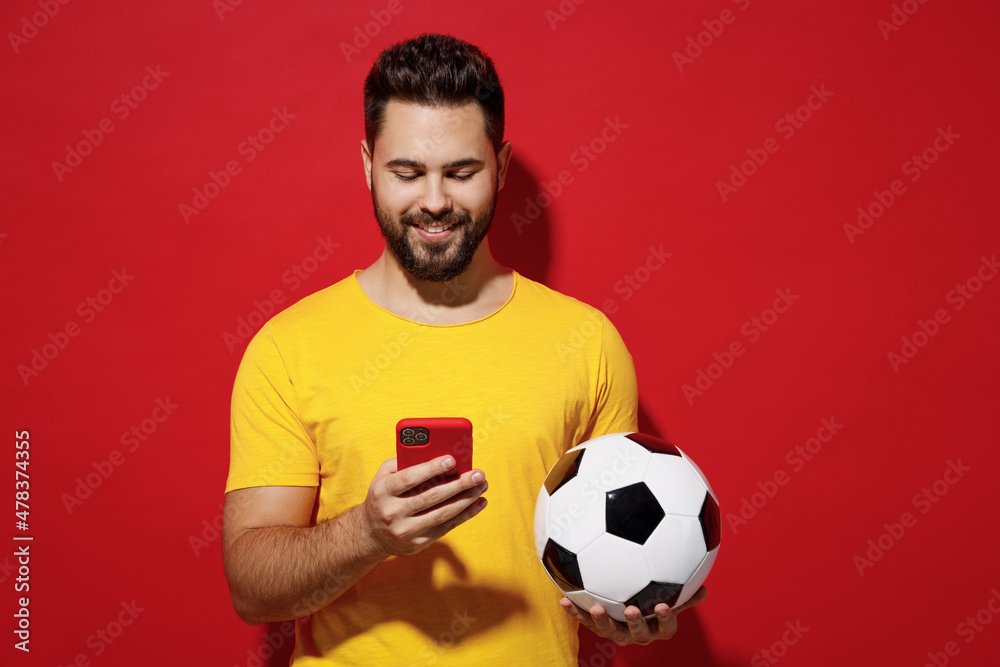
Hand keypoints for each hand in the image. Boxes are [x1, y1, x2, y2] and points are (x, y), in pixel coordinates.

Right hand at [363, 455, 487, 556]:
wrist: (370, 534)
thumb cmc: (382, 496)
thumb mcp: (382, 476)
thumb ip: (402, 462)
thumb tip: (433, 451)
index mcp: (383, 491)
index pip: (410, 478)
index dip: (431, 469)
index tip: (452, 460)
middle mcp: (392, 512)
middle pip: (431, 496)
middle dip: (458, 484)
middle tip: (478, 474)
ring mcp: (405, 530)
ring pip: (442, 513)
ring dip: (466, 499)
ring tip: (482, 486)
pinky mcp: (418, 542)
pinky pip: (446, 527)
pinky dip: (465, 515)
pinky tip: (478, 503)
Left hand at [559, 585, 706, 645]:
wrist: (629, 604)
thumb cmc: (655, 598)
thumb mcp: (671, 596)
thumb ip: (685, 593)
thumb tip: (704, 590)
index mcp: (656, 627)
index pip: (666, 627)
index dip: (665, 619)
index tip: (664, 606)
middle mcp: (637, 633)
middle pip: (638, 634)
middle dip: (635, 623)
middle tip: (632, 610)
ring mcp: (617, 631)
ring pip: (610, 631)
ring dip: (602, 620)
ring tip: (597, 607)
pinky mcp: (597, 626)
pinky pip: (585, 620)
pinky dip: (575, 610)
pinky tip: (564, 599)